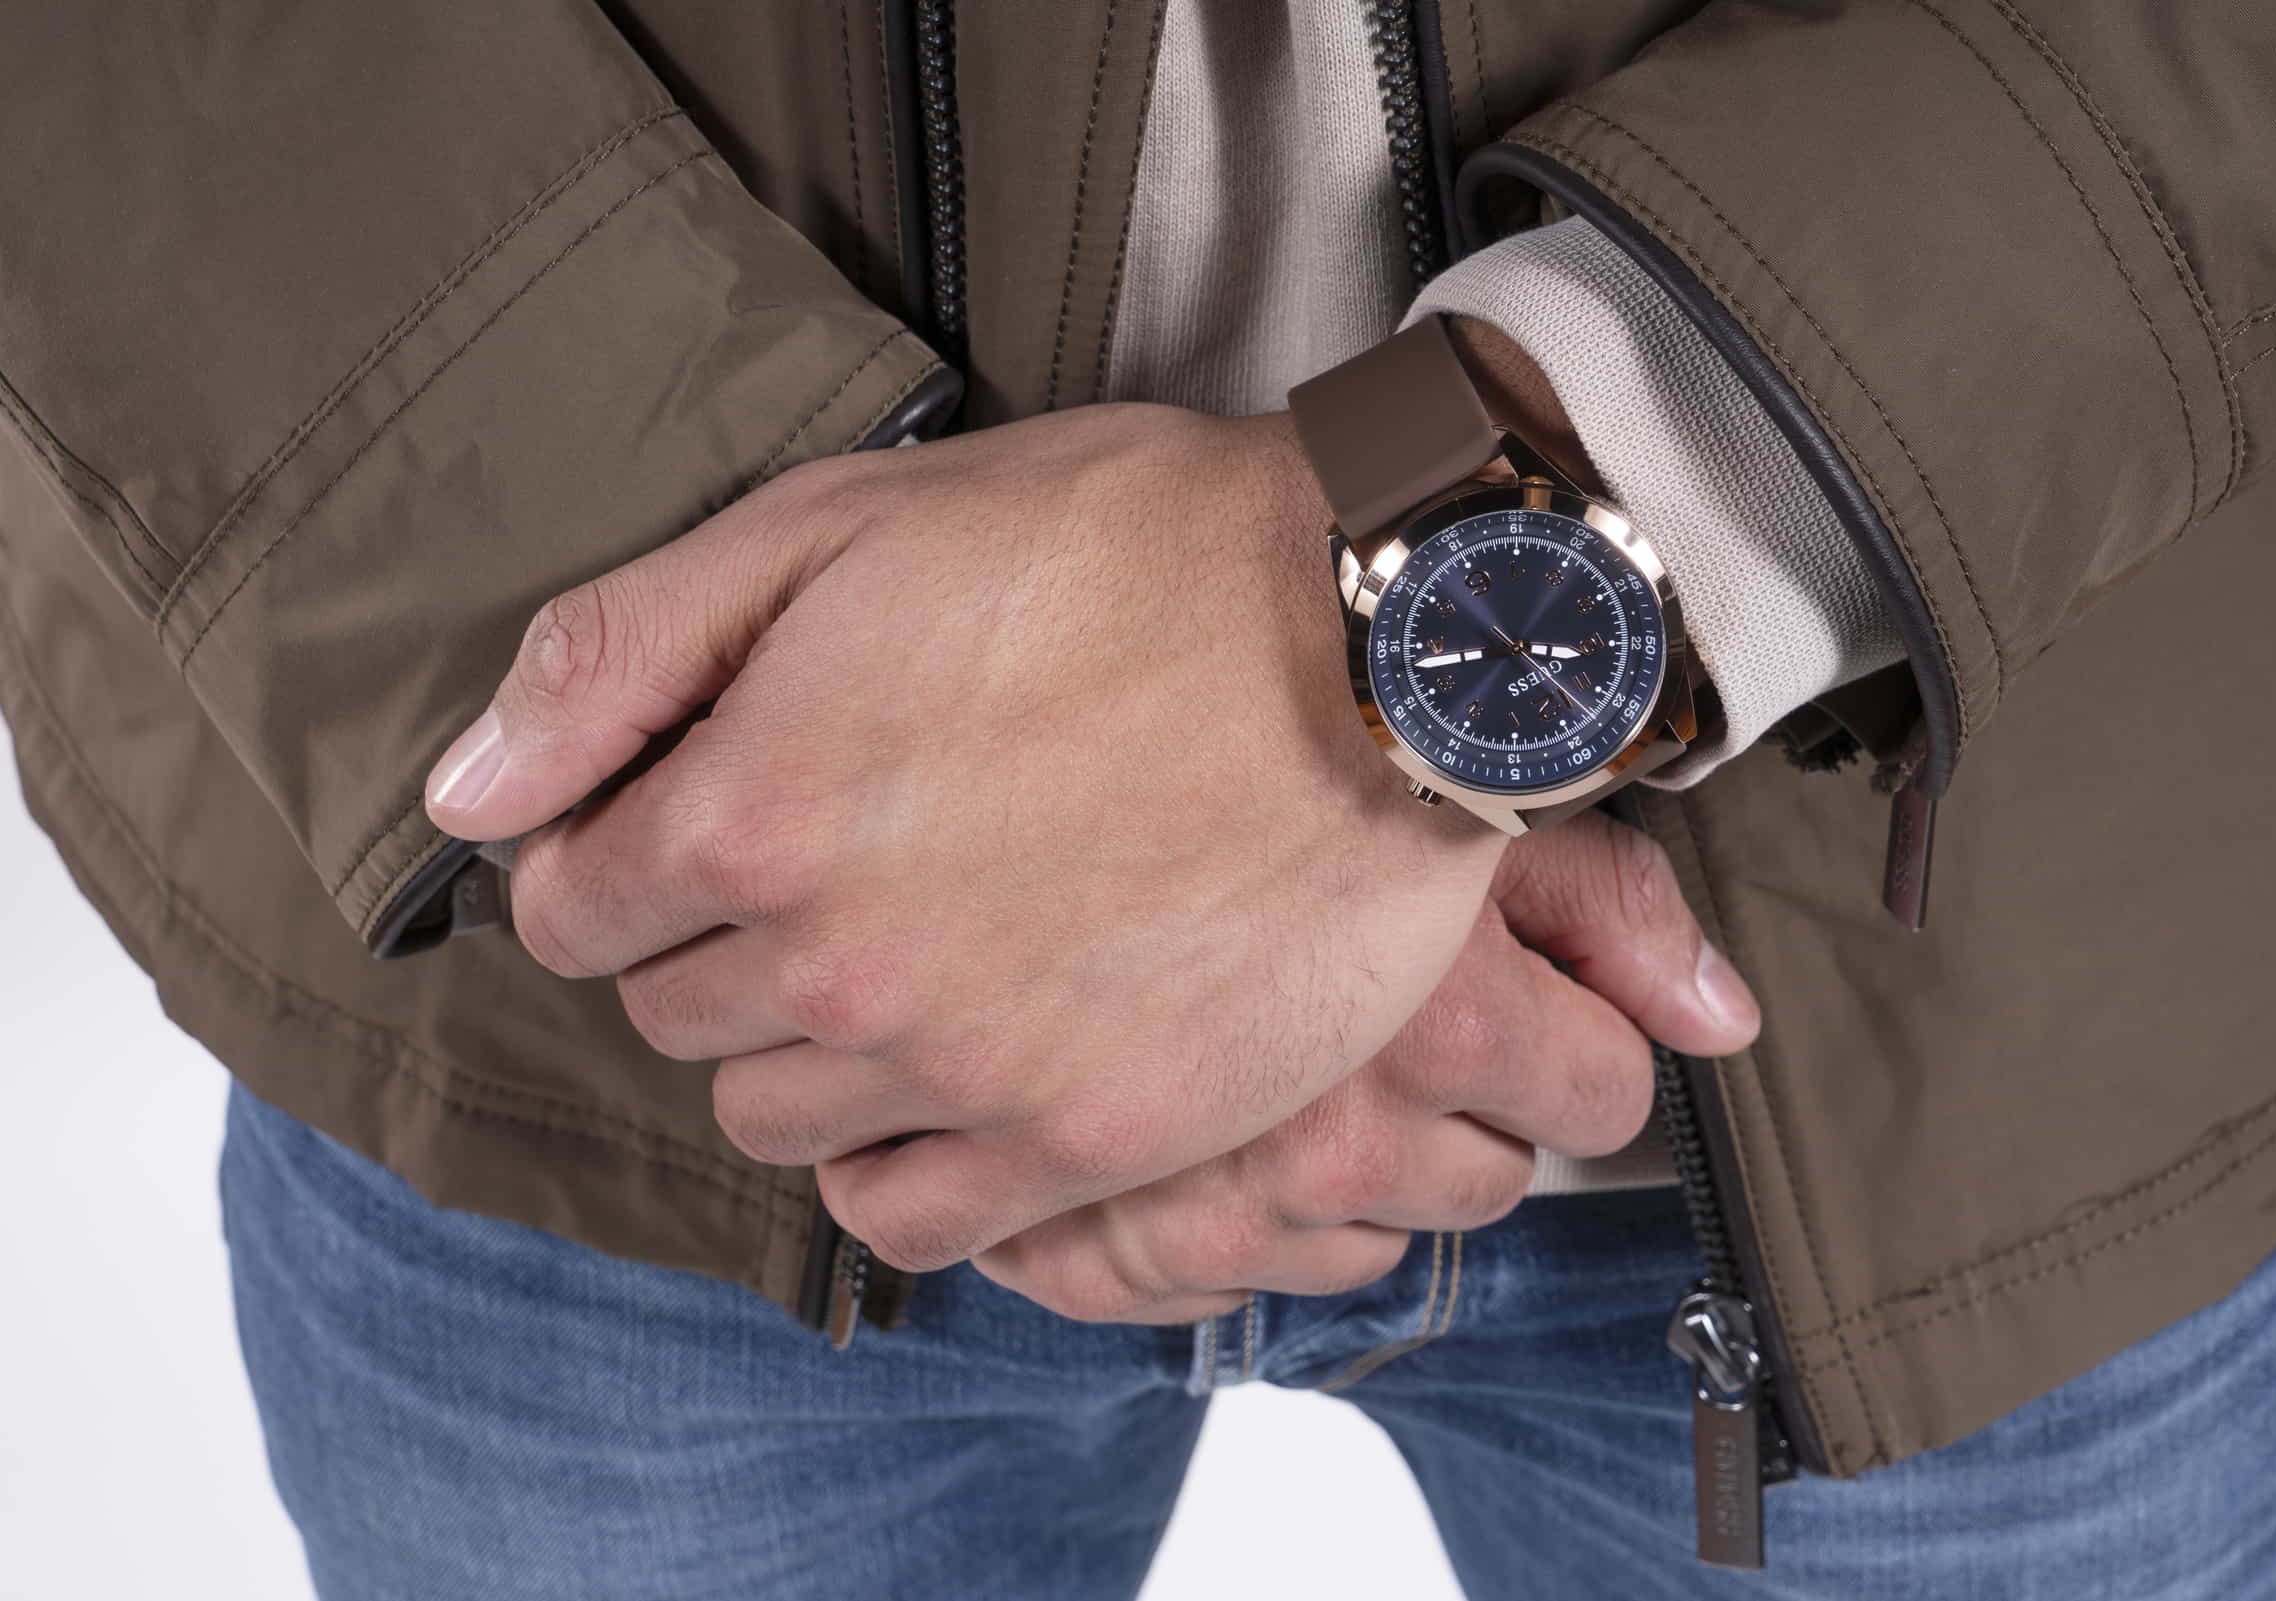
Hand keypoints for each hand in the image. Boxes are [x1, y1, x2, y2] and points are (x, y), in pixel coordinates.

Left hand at [424, 404, 1507, 1273]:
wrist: (1383, 640)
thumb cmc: (1127, 550)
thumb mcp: (847, 520)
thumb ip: (626, 651)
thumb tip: (468, 791)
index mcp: (749, 811)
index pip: (571, 906)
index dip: (618, 853)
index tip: (691, 814)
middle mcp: (836, 969)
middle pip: (676, 1019)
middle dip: (713, 943)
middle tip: (823, 861)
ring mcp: (968, 1069)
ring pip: (783, 1123)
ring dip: (809, 1050)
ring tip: (904, 957)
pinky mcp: (1092, 1136)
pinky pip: (915, 1219)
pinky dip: (903, 1159)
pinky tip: (952, 1076)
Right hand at [970, 814, 1759, 1322]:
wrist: (993, 772)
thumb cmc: (1239, 749)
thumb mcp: (1446, 788)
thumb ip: (1608, 904)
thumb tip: (1725, 1021)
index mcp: (1435, 1026)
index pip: (1601, 1097)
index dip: (1574, 1032)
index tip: (1517, 983)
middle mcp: (1326, 1139)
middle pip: (1489, 1180)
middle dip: (1460, 1101)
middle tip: (1379, 990)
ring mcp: (1206, 1207)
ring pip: (1361, 1241)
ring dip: (1340, 1164)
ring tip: (1277, 1035)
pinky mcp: (1094, 1250)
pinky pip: (1226, 1287)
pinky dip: (1223, 1216)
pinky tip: (1200, 1115)